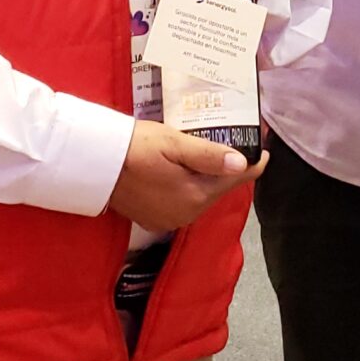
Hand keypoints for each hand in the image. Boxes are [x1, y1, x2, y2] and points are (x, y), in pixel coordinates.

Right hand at [107, 121, 264, 230]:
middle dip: (230, 167)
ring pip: (202, 195)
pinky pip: (183, 202)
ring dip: (209, 177)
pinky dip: (189, 186)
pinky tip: (186, 168)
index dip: (253, 162)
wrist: (95, 163)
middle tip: (237, 141)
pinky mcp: (154, 219)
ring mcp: (170, 219)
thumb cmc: (134, 147)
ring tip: (213, 151)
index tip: (264, 147)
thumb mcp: (174, 143)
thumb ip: (209, 155)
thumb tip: (242, 163)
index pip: (236, 179)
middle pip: (219, 188)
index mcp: (195, 196)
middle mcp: (186, 214)